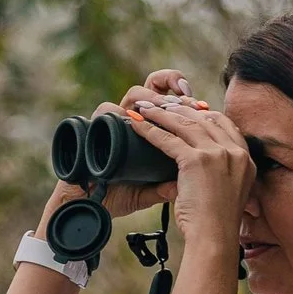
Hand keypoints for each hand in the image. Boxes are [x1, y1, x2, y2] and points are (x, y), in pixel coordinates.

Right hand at [35, 72, 192, 226]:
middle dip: (173, 88)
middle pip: (155, 87)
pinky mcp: (95, 127)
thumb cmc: (118, 196)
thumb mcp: (150, 192)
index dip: (189, 101)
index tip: (204, 105)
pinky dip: (120, 112)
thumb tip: (186, 185)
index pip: (173, 104)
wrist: (88, 207)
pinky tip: (133, 119)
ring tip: (165, 108)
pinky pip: (106, 111)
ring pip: (134, 94)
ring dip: (152, 96)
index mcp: (153, 131)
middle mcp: (135, 120)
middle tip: (188, 100)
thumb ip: (168, 187)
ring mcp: (115, 121)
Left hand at [121, 93, 253, 255]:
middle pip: (204, 118)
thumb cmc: (217, 223)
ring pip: (185, 124)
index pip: (224, 124)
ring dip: (161, 114)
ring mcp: (218, 154)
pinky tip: (136, 125)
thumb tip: (198, 167)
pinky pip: (168, 139)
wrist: (215, 238)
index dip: (203, 114)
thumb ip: (220, 174)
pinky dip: (149, 130)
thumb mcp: (228, 192)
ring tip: (144, 109)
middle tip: (160, 105)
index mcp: (246, 159)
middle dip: (180, 109)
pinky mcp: (197, 160)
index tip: (186, 111)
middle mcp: (235, 152)